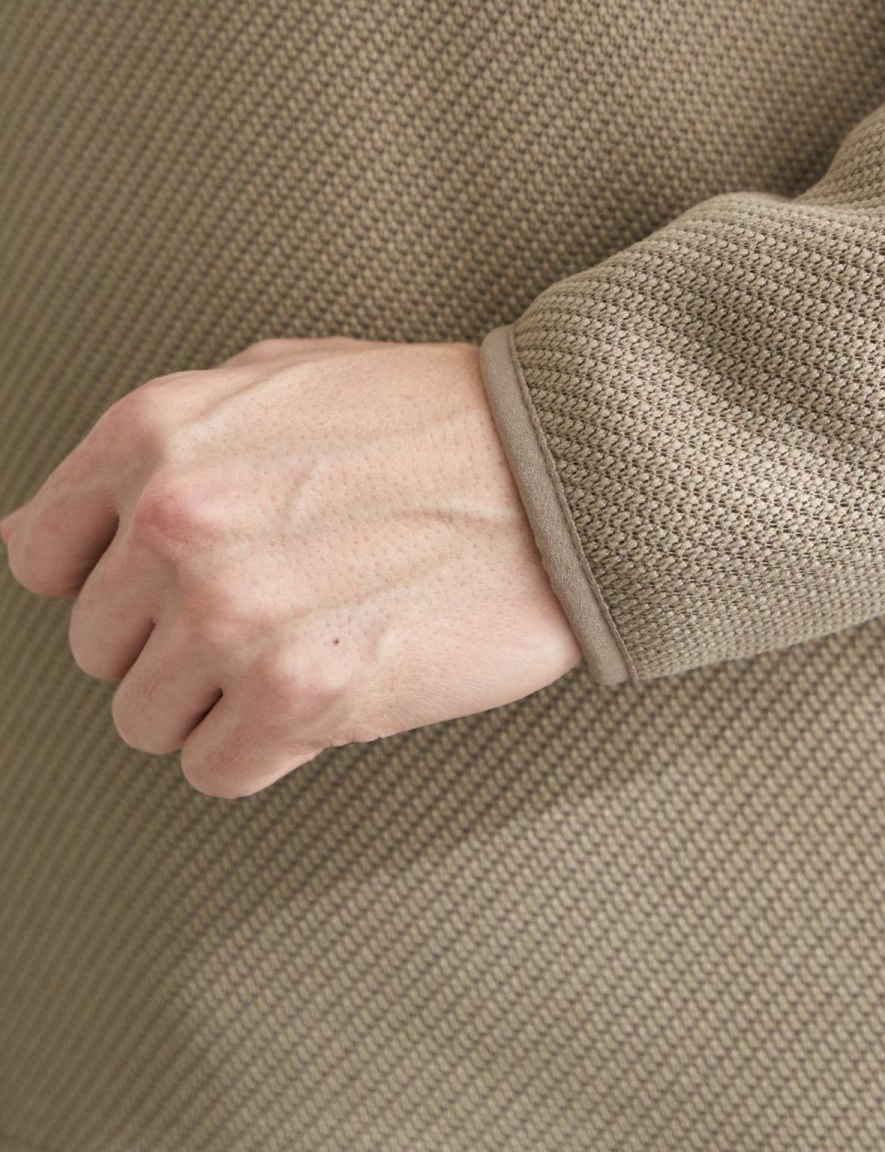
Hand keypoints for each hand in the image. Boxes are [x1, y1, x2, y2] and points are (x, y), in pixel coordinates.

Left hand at [0, 337, 580, 796]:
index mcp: (155, 435)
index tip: (170, 589)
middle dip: (174, 645)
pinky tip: (332, 692)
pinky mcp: (300, 695)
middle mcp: (175, 521)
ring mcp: (232, 613)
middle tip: (273, 615)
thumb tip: (39, 527)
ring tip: (307, 651)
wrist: (565, 468)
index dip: (109, 582)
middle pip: (99, 651)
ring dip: (221, 703)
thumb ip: (155, 447)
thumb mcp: (276, 381)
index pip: (39, 557)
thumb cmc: (438, 422)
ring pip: (148, 722)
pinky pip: (217, 771)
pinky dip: (268, 750)